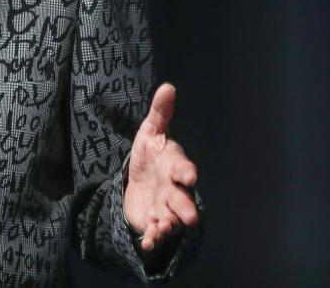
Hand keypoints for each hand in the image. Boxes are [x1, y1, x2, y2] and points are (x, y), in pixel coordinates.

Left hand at [123, 83, 199, 251]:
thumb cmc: (150, 155)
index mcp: (174, 166)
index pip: (182, 168)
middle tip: (191, 216)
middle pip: (183, 199)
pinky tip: (147, 241)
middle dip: (186, 207)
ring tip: (166, 227)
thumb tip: (168, 86)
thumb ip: (160, 113)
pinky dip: (153, 237)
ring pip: (173, 218)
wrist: (138, 181)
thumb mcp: (150, 132)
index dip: (186, 171)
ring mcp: (166, 207)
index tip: (189, 174)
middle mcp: (174, 189)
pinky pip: (156, 232)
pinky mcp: (154, 221)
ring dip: (170, 224)